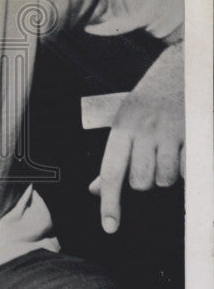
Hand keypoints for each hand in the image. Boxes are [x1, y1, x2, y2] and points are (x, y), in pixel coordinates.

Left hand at [89, 41, 183, 233]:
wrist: (185, 63)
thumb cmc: (152, 96)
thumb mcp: (126, 120)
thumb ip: (113, 157)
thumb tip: (94, 189)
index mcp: (123, 126)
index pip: (111, 171)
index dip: (109, 201)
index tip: (109, 226)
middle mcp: (144, 129)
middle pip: (140, 181)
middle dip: (146, 180)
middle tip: (151, 160)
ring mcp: (171, 130)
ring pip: (165, 179)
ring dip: (168, 174)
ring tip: (169, 151)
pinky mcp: (194, 132)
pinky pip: (188, 168)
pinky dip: (187, 165)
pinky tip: (185, 147)